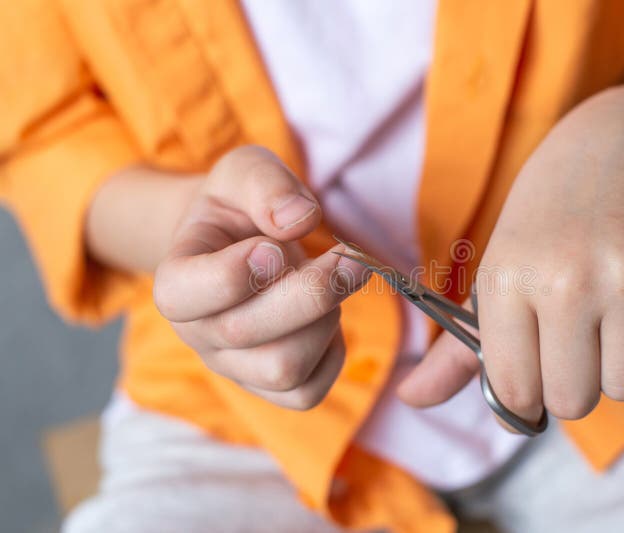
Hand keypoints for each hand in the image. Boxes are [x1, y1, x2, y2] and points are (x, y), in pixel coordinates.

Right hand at [153, 145, 368, 409]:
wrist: (243, 240)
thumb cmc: (241, 207)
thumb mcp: (246, 171)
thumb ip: (266, 184)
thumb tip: (298, 220)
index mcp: (177, 278)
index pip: (183, 296)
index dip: (233, 273)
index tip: (275, 246)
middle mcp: (198, 332)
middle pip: (246, 334)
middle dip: (310, 292)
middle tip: (349, 258)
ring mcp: (234, 365)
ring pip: (282, 370)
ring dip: (325, 320)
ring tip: (334, 283)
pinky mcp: (271, 386)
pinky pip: (307, 391)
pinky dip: (334, 354)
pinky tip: (330, 316)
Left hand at [398, 89, 623, 424]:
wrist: (616, 148)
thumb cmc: (544, 224)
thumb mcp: (493, 275)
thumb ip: (456, 349)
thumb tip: (412, 398)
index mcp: (506, 282)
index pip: (517, 393)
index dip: (526, 396)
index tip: (534, 373)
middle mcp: (566, 279)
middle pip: (575, 401)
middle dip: (573, 383)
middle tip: (574, 340)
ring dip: (620, 365)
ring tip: (611, 317)